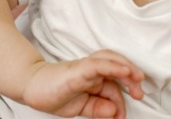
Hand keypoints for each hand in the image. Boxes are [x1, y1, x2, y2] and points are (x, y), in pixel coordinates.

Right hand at [23, 50, 143, 118]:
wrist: (31, 88)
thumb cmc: (55, 93)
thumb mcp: (81, 108)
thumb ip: (97, 109)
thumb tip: (114, 112)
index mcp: (94, 79)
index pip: (115, 83)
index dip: (124, 97)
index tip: (126, 111)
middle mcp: (91, 71)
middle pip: (117, 65)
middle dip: (131, 78)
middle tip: (139, 94)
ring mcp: (84, 68)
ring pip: (110, 59)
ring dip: (126, 67)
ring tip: (137, 78)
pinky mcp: (77, 69)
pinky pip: (97, 64)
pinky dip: (113, 66)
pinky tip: (124, 71)